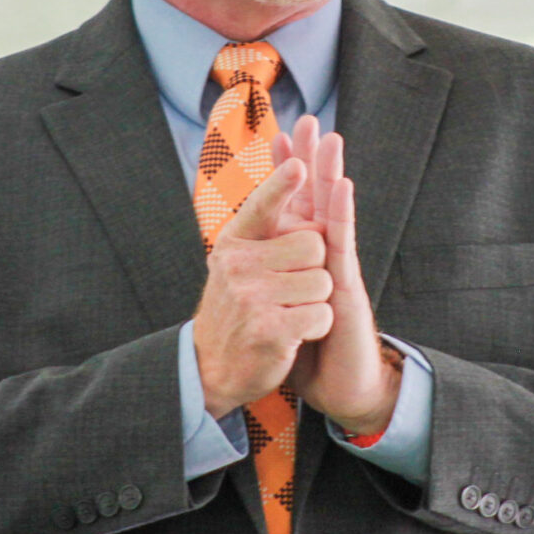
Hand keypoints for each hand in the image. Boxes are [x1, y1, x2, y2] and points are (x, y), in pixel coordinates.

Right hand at [191, 158, 334, 419]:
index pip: (262, 205)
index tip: (298, 164)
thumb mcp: (239, 262)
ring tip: (289, 312)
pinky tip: (293, 334)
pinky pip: (321, 314)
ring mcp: (252, 298)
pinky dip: (317, 327)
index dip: (281, 184)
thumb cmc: (238, 307)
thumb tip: (297, 168)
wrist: (210, 369)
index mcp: (234, 243)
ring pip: (323, 282)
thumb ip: (264, 225)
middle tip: (292, 288)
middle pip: (314, 245)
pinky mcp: (269, 330)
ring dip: (317, 301)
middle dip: (316, 267)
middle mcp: (238, 265)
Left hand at [273, 117, 400, 435]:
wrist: (341, 389)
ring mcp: (338, 268)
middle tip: (309, 120)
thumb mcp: (279, 313)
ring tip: (330, 138)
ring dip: (331, 173)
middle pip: (318, 197)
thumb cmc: (310, 355)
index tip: (280, 134)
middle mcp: (324, 258)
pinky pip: (343, 241)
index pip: (296, 206)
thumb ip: (267, 288)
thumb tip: (239, 276)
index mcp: (304, 261)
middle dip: (312, 158)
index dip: (289, 172)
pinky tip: (341, 186)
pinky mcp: (349, 285)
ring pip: (333, 211)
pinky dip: (341, 211)